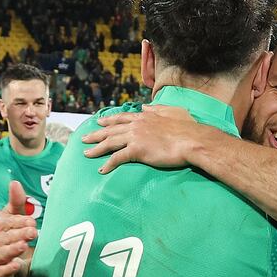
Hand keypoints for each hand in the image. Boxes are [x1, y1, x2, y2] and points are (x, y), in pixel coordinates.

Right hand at [0, 181, 36, 276]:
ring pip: (2, 254)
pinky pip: (0, 272)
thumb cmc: (3, 238)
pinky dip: (8, 269)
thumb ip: (15, 203)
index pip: (6, 222)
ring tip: (23, 246)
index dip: (19, 221)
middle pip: (5, 238)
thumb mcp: (8, 220)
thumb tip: (15, 182)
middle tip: (33, 232)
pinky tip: (16, 265)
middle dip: (19, 234)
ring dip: (12, 250)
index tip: (32, 221)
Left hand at [81, 105, 201, 173]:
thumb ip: (157, 109)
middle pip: (111, 130)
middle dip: (96, 134)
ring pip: (110, 142)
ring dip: (96, 148)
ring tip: (86, 153)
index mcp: (145, 116)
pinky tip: (101, 169)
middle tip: (84, 139)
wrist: (192, 140)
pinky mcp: (137, 150)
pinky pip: (118, 158)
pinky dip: (108, 164)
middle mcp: (137, 125)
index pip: (122, 118)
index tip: (99, 122)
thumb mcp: (173, 111)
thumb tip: (146, 107)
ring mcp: (136, 137)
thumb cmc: (188, 128)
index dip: (109, 121)